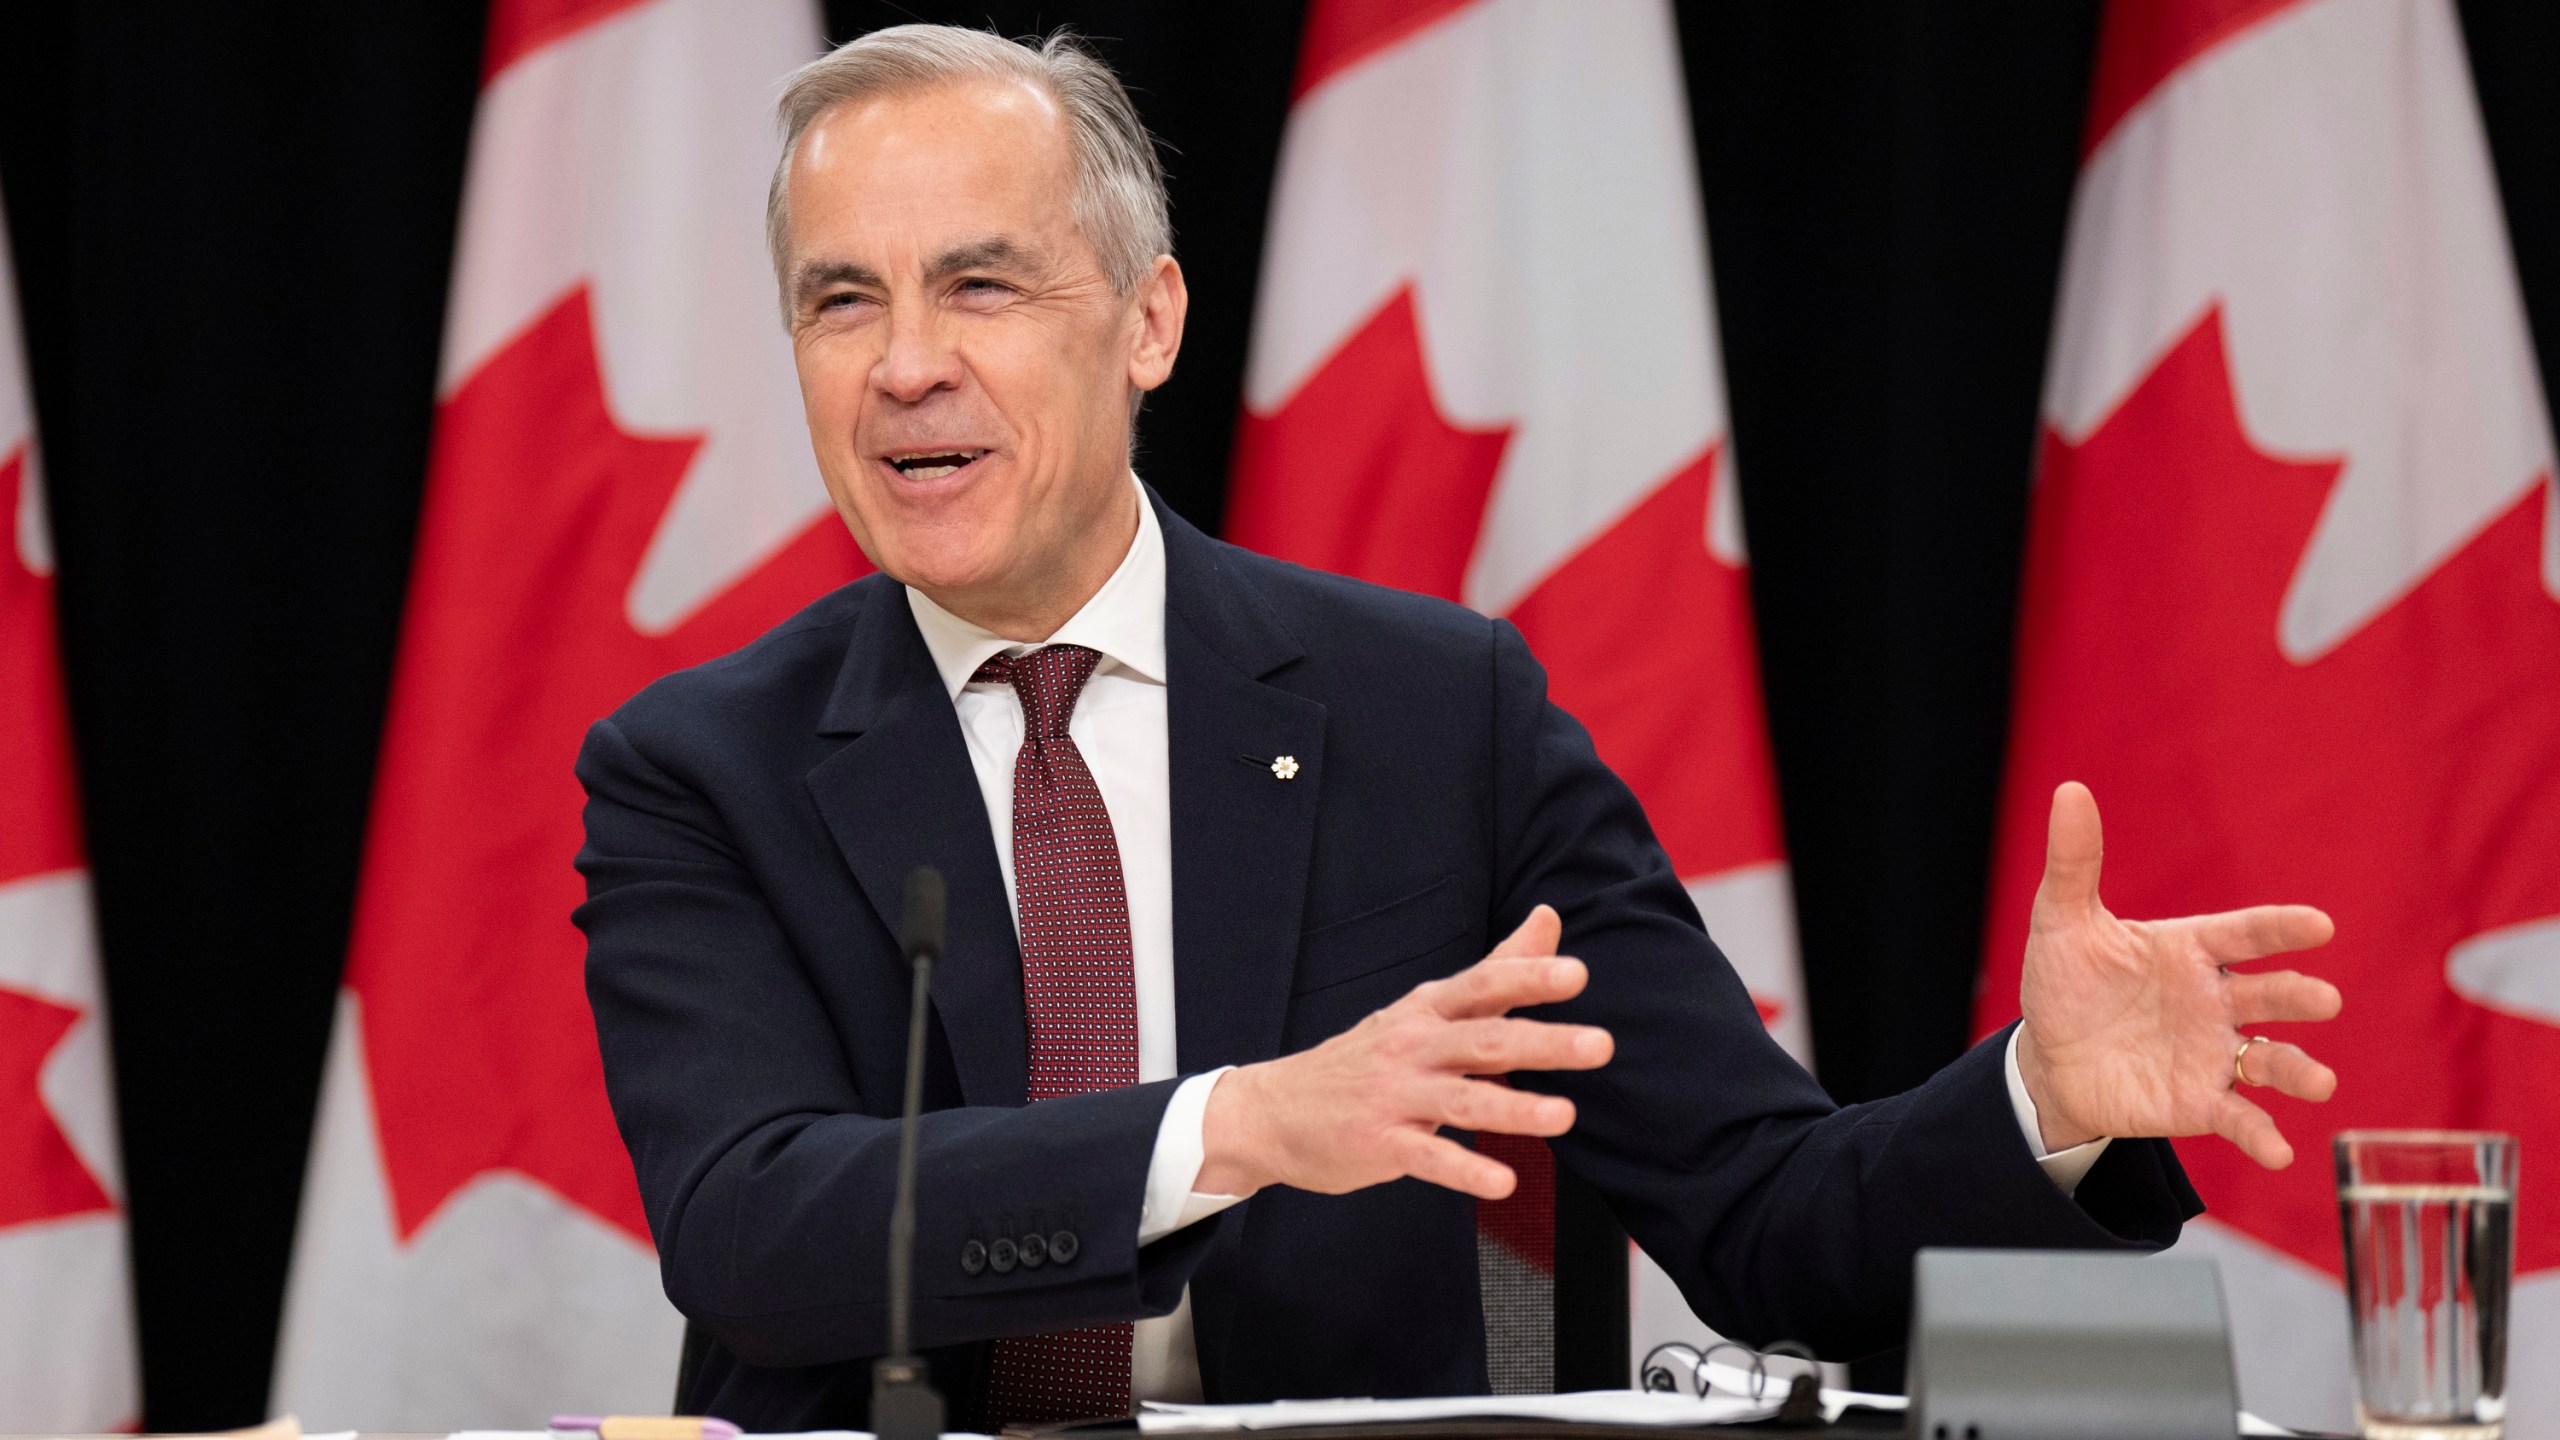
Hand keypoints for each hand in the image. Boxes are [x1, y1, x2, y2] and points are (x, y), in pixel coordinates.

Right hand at [1195, 905, 1614, 1200]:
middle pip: (1484, 1039)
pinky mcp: (1379, 1142)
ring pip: (1461, 1099)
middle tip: (1599, 1045)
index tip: (1576, 975)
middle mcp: (1413, 1045)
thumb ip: (1496, 970)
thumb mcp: (1426, 1007)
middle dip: (1544, 1041)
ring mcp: (1394, 1094)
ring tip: (1564, 1115)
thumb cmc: (1366, 1057)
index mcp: (1429, 1010)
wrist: (1274, 1110)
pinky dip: (1465, 1171)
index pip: (1483, 985)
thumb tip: (1549, 919)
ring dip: (1515, 1107)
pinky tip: (1502, 1183)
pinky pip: (1427, 1157)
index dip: (1528, 977)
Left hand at [2015, 782, 2342, 1167]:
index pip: (2245, 933)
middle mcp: (2216, 1000)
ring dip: (2299, 1070)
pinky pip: (2239, 1118)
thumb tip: (2069, 790)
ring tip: (2321, 1083)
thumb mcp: (2062, 922)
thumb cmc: (2068, 983)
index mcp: (2191, 949)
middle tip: (2324, 999)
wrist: (2049, 1058)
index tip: (2318, 926)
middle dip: (2299, 996)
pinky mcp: (2200, 1102)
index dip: (2280, 929)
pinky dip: (2261, 1135)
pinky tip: (2277, 1153)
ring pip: (2271, 1060)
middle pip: (2270, 994)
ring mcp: (2214, 1053)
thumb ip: (2074, 863)